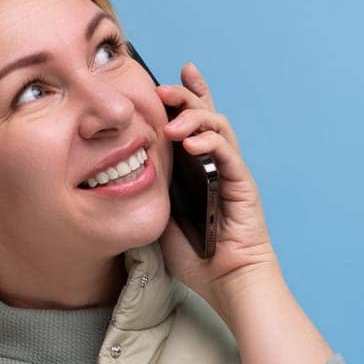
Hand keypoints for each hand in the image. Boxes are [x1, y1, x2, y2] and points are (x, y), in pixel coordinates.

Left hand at [154, 62, 280, 308]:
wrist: (226, 283)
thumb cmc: (198, 259)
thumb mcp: (161, 220)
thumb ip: (151, 193)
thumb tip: (121, 175)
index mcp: (198, 169)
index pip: (191, 124)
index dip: (181, 98)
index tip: (160, 80)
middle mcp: (217, 164)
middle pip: (206, 114)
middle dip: (184, 95)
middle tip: (161, 88)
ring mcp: (231, 171)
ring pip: (218, 124)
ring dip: (194, 116)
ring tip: (172, 123)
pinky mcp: (242, 183)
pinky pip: (227, 151)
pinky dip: (210, 141)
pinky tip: (191, 143)